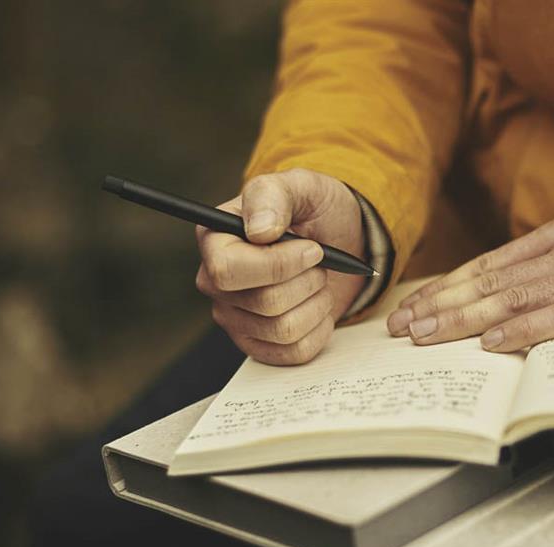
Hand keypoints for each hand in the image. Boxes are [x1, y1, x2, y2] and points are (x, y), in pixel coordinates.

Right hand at [196, 168, 366, 364]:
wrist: (339, 240)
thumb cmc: (313, 210)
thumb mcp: (301, 186)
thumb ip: (274, 196)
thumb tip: (259, 231)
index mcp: (214, 240)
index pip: (228, 271)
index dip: (278, 265)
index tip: (312, 249)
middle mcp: (216, 283)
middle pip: (265, 303)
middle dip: (307, 281)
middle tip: (318, 262)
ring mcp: (235, 318)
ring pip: (284, 330)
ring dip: (317, 303)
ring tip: (318, 281)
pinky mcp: (258, 344)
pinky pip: (295, 352)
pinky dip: (320, 329)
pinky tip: (317, 306)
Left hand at [386, 207, 553, 351]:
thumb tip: (518, 286)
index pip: (488, 265)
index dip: (447, 287)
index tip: (415, 306)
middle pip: (488, 282)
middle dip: (438, 306)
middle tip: (400, 327)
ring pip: (509, 300)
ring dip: (462, 320)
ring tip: (425, 337)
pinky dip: (520, 332)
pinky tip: (491, 344)